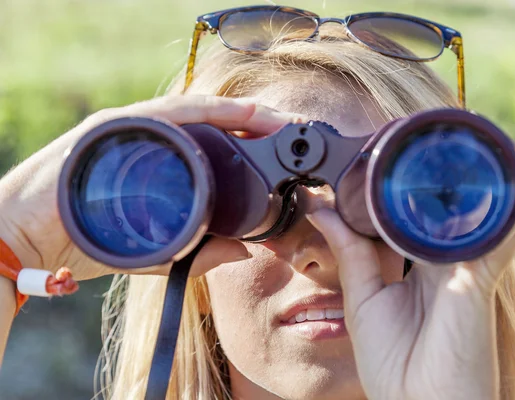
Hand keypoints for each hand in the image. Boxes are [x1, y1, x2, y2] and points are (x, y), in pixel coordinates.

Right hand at [0, 95, 304, 279]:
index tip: (287, 148)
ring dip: (238, 113)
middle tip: (291, 129)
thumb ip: (197, 252)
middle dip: (254, 124)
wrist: (23, 237)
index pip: (213, 142)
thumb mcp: (152, 249)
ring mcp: (132, 127)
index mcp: (159, 160)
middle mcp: (149, 137)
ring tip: (274, 119)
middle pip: (210, 121)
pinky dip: (203, 111)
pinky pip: (167, 112)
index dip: (251, 141)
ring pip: (195, 110)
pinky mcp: (114, 127)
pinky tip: (234, 113)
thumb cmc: (83, 238)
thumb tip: (245, 251)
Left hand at [307, 137, 514, 399]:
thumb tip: (322, 210)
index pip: (425, 215)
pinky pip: (502, 232)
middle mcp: (451, 261)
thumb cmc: (394, 364)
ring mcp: (469, 267)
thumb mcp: (363, 300)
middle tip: (454, 133)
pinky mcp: (479, 278)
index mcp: (423, 266)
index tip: (402, 154)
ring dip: (500, 176)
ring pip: (493, 212)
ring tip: (501, 140)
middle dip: (464, 173)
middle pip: (462, 207)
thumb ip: (348, 252)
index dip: (418, 185)